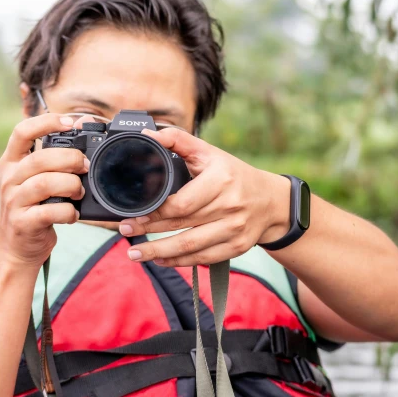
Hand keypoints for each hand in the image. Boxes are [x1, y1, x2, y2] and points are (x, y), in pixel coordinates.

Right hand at [0, 114, 88, 267]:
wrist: (15, 247)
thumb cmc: (32, 207)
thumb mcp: (35, 179)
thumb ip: (54, 158)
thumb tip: (84, 131)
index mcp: (12, 162)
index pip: (22, 131)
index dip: (47, 122)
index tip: (70, 123)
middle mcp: (10, 178)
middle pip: (40, 159)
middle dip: (70, 159)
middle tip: (85, 166)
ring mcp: (14, 201)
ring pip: (45, 184)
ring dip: (71, 185)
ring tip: (79, 192)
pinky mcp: (23, 222)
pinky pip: (50, 211)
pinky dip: (68, 212)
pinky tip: (72, 214)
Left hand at [118, 128, 289, 265]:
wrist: (272, 202)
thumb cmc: (234, 175)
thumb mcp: (210, 153)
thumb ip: (179, 141)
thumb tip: (149, 135)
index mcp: (221, 180)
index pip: (182, 203)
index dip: (155, 212)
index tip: (133, 214)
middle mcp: (230, 206)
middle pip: (182, 225)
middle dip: (149, 230)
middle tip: (125, 231)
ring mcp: (234, 230)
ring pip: (190, 247)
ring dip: (159, 253)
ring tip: (135, 254)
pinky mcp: (236, 248)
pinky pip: (202, 259)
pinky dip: (178, 262)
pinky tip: (160, 260)